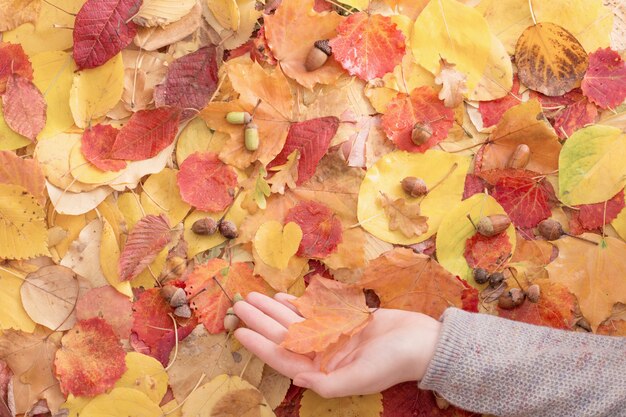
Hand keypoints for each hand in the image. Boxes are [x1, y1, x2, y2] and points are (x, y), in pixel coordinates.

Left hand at [233, 292, 441, 397]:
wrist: (424, 341)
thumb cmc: (396, 362)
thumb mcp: (363, 377)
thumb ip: (329, 384)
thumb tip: (298, 381)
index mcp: (325, 372)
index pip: (284, 359)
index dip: (260, 346)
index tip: (240, 333)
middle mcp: (324, 354)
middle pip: (284, 336)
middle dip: (262, 321)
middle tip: (241, 306)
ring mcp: (332, 335)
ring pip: (295, 320)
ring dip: (274, 310)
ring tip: (254, 297)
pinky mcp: (342, 319)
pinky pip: (313, 310)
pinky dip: (297, 304)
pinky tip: (281, 297)